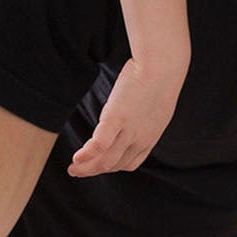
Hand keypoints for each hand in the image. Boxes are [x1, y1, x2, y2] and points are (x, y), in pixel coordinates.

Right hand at [69, 58, 184, 176]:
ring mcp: (129, 130)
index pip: (129, 162)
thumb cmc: (160, 76)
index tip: (98, 164)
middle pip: (114, 164)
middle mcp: (140, 139)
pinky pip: (100, 144)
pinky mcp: (117, 118)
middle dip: (94, 170)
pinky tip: (76, 157)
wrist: (163, 65)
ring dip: (87, 168)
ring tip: (72, 168)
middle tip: (76, 171)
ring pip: (106, 160)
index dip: (111, 166)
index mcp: (150, 137)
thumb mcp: (156, 103)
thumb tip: (135, 108)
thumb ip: (145, 114)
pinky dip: (87, 154)